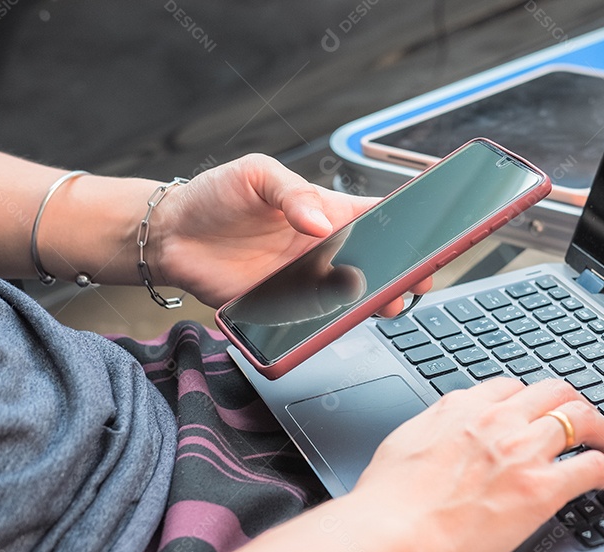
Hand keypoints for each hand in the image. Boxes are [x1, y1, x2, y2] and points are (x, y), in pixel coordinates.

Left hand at [154, 154, 431, 307]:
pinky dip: (330, 324)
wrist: (171, 235)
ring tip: (384, 304)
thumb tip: (320, 223)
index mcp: (326, 210)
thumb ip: (291, 193)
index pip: (379, 215)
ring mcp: (306, 280)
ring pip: (352, 296)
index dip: (409, 225)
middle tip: (415, 281)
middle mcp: (323, 248)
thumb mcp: (256, 175)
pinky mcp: (283, 307)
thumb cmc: (215, 195)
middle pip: (376, 263)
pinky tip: (339, 319)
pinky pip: (315, 320)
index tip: (432, 233)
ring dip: (372, 302)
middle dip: (402, 273)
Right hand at [350, 378, 603, 551]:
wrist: (392, 534)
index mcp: (460, 408)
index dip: (530, 398)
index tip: (537, 410)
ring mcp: (522, 450)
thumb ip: (432, 431)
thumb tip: (439, 434)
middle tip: (583, 419)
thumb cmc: (387, 503)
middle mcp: (496, 419)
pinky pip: (594, 468)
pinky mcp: (542, 487)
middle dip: (573, 402)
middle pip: (552, 391)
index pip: (509, 387)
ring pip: (580, 417)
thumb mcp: (404, 447)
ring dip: (603, 430)